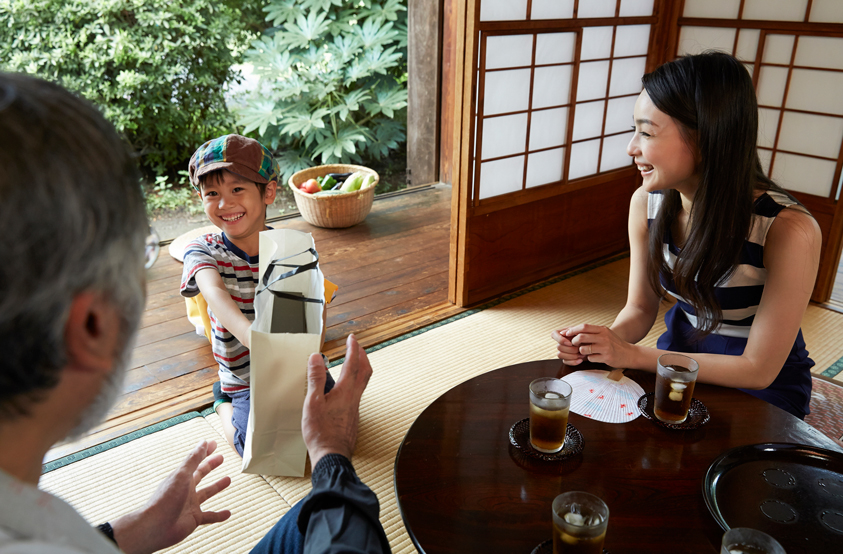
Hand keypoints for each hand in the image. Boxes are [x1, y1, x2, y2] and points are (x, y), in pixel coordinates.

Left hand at [111, 440, 231, 553]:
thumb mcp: (182, 475)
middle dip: (210, 466)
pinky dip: (219, 515)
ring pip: (206, 493)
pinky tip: (228, 514)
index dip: (204, 452)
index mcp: (182, 478)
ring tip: (227, 479)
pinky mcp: (194, 519)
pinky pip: (210, 516)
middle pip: (200, 475)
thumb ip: (194, 459)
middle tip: (220, 458)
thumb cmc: (165, 499)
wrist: (155, 527)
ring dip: (216, 487)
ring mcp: (190, 505)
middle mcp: (186, 490)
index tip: (214, 444)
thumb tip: (204, 442)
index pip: (195, 461)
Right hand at [302, 334, 372, 469]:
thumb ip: (315, 379)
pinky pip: (356, 394)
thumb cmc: (321, 433)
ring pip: (362, 384)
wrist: (332, 457)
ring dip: (359, 369)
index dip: (353, 348)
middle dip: (362, 356)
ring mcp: (355, 409)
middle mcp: (354, 398)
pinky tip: (341, 390)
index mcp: (346, 391)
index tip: (352, 338)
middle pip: (365, 372)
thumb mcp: (312, 403)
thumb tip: (316, 358)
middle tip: (356, 347)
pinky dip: (352, 384)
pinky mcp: (352, 417)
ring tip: (349, 364)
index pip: (353, 363)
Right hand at [551, 327, 586, 364]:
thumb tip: (563, 333)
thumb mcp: (581, 330)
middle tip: (579, 349)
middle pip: (558, 346)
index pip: (554, 334)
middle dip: (570, 349)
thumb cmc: (586, 335)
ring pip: (560, 355)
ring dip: (571, 356)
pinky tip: (580, 360)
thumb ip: (573, 330)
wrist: (592, 344)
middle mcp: (561, 342)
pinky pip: (565, 361)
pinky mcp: (565, 358)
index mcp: (562, 333)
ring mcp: (562, 351)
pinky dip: (573, 362)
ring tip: (581, 355)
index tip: (570, 343)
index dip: (560, 340)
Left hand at [561, 323, 633, 367]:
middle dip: (574, 342)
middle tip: (574, 345)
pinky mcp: (606, 357)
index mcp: (602, 329)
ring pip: (584, 349)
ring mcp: (605, 347)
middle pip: (581, 337)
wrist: (629, 354)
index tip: (566, 333)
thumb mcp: (605, 334)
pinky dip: (590, 359)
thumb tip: (573, 331)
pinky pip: (591, 358)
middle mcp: (604, 337)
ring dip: (582, 352)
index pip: (584, 327)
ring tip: (585, 352)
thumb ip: (592, 332)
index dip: (573, 330)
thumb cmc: (614, 343)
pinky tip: (594, 357)